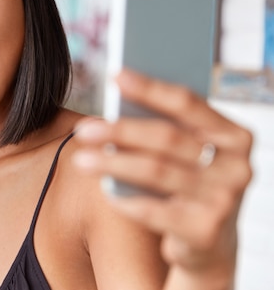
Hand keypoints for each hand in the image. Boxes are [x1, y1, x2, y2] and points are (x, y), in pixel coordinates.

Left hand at [72, 68, 252, 288]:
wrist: (209, 243)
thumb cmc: (189, 184)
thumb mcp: (188, 155)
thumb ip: (167, 129)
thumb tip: (118, 101)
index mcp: (235, 136)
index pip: (188, 103)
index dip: (150, 88)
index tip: (115, 75)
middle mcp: (237, 165)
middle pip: (167, 138)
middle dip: (120, 131)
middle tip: (84, 129)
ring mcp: (224, 199)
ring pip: (156, 172)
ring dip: (113, 163)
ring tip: (81, 159)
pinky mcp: (207, 230)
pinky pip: (154, 210)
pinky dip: (125, 200)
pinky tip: (105, 192)